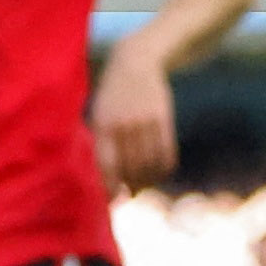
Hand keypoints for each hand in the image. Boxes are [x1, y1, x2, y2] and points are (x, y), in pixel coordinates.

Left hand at [90, 43, 177, 193]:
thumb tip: (112, 181)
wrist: (135, 63)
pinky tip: (159, 173)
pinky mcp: (162, 118)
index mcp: (102, 126)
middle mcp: (123, 125)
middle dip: (131, 186)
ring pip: (149, 162)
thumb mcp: (100, 116)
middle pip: (130, 168)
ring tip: (143, 185)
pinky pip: (166, 151)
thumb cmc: (113, 97)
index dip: (111, 188)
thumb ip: (104, 145)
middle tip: (131, 195)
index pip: (107, 166)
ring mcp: (144, 121)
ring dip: (147, 179)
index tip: (114, 203)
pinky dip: (164, 167)